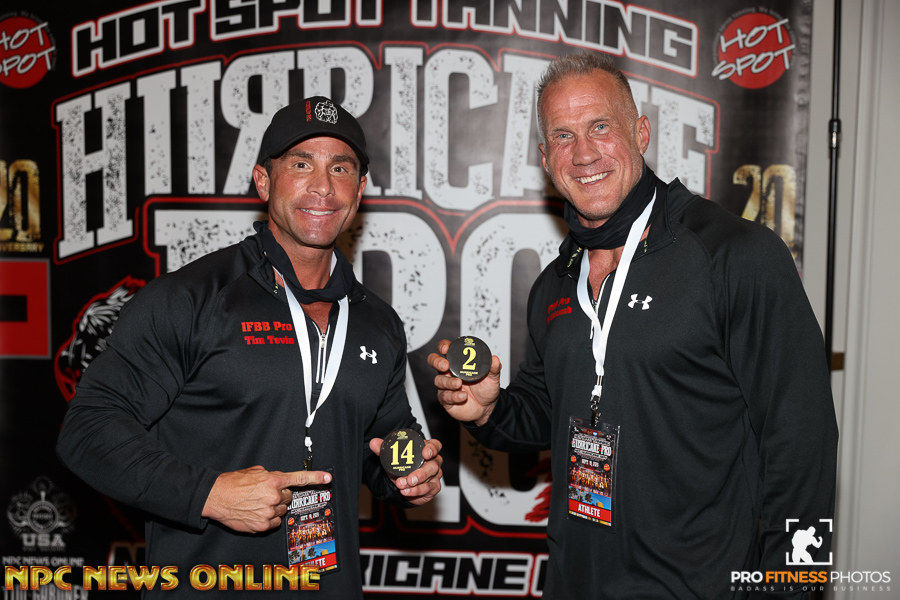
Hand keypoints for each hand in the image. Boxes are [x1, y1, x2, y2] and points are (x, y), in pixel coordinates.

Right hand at [202, 465, 331, 532]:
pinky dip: (268, 519)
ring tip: (257, 503)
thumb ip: (272, 476)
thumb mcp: (255, 472)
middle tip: (265, 494)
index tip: (328, 478)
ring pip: (282, 511)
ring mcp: (268, 513)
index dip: (316, 478)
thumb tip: (280, 482)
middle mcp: (273, 497)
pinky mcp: (262, 525)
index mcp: (273, 481)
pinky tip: (256, 512)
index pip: (299, 479)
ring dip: (274, 507)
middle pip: (288, 497)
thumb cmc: (233, 482)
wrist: (216, 497)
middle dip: (280, 495)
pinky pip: (274, 523)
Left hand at [368, 437, 442, 505]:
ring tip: (402, 485)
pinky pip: (428, 489)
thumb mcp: (392, 456)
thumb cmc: (402, 465)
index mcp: (426, 449)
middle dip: (421, 473)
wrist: (401, 482)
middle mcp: (434, 462)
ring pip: (431, 479)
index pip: (435, 446)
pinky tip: (406, 492)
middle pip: (434, 465)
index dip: (432, 448)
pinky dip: (416, 491)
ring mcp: (435, 475)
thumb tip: (374, 443)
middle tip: (409, 478)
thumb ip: (383, 449)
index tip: (425, 453)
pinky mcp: (433, 487)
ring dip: (416, 484)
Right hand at [427, 338, 501, 425]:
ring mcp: (446, 386)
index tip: (446, 348)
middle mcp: (449, 372)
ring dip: (448, 381)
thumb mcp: (492, 377)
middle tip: (445, 365)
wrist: (486, 408)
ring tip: (459, 384)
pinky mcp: (446, 399)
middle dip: (437, 361)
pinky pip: (444, 396)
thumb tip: (495, 359)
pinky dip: (453, 396)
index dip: (443, 346)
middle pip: (434, 361)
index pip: (446, 349)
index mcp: (458, 363)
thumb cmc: (485, 389)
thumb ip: (493, 368)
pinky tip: (462, 396)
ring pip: (439, 380)